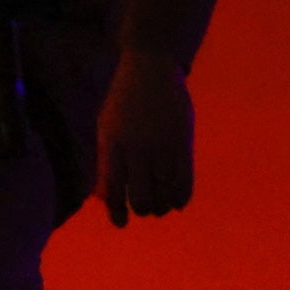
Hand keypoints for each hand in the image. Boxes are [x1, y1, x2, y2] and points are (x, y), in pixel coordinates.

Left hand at [95, 53, 196, 225]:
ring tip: (161, 203)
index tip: (121, 223)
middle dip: (143, 209)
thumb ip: (106, 162)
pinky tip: (177, 201)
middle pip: (142, 200)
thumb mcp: (106, 127)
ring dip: (163, 205)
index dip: (117, 212)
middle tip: (145, 207)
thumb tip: (103, 199)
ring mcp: (162, 146)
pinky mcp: (184, 143)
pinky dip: (181, 197)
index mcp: (113, 144)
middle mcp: (138, 149)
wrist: (151, 66)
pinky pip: (185, 183)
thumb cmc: (123, 101)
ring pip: (165, 196)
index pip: (113, 191)